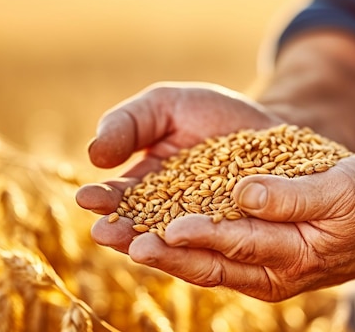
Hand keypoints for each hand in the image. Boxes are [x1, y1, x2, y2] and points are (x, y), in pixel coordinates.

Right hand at [75, 82, 282, 236]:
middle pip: (145, 231)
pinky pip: (226, 243)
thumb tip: (93, 155)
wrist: (268, 122)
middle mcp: (174, 217)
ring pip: (182, 245)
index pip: (120, 200)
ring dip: (159, 249)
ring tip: (140, 246)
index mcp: (148, 190)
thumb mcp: (164, 106)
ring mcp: (209, 230)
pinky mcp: (243, 236)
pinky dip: (211, 244)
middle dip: (124, 233)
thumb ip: (128, 125)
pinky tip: (198, 239)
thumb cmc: (210, 113)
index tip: (86, 197)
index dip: (103, 199)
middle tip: (104, 233)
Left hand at [98, 155, 354, 301]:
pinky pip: (209, 255)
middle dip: (163, 252)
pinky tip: (145, 229)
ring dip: (158, 250)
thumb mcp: (341, 189)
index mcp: (294, 255)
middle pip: (208, 264)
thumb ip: (292, 196)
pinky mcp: (253, 258)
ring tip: (115, 235)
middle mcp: (270, 273)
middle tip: (118, 238)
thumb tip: (246, 192)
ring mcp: (259, 270)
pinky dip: (176, 245)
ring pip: (201, 263)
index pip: (240, 245)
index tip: (168, 226)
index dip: (205, 235)